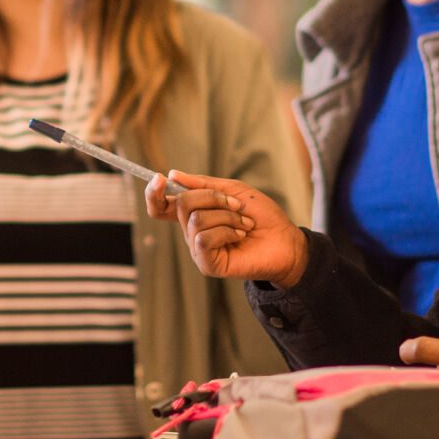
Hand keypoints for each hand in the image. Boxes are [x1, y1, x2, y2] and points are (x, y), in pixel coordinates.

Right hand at [145, 171, 307, 287]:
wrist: (284, 240)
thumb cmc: (261, 216)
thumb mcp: (233, 190)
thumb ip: (203, 184)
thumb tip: (173, 175)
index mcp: (195, 213)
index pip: (162, 206)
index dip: (154, 193)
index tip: (159, 178)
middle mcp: (192, 231)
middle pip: (182, 204)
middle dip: (212, 197)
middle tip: (237, 205)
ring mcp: (198, 249)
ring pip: (195, 219)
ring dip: (226, 216)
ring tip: (243, 224)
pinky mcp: (207, 264)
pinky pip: (203, 239)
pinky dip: (226, 231)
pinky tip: (240, 236)